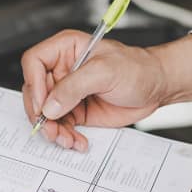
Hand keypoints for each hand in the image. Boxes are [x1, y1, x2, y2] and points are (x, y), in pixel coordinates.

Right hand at [21, 31, 191, 150]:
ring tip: (66, 139)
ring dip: (53, 130)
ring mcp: (68, 92)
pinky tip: (77, 141)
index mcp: (66, 49)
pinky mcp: (76, 110)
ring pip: (46, 114)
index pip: (34, 62)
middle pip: (35, 92)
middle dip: (41, 114)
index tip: (43, 105)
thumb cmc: (137, 68)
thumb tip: (50, 106)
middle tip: (50, 129)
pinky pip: (61, 126)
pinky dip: (66, 137)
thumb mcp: (105, 72)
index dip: (34, 85)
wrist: (156, 87)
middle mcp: (63, 70)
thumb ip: (74, 87)